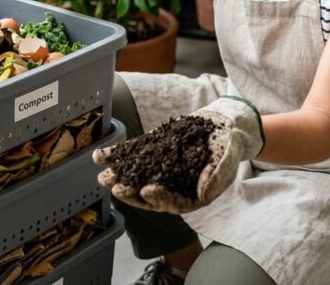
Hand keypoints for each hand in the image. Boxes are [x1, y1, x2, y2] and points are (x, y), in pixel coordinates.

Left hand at [93, 97, 264, 214]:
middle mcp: (172, 187)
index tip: (147, 191)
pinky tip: (101, 154)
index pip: (173, 203)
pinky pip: (133, 157)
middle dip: (131, 193)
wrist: (223, 127)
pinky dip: (117, 156)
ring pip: (136, 178)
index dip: (159, 198)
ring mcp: (160, 171)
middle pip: (148, 196)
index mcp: (190, 196)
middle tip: (116, 187)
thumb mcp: (228, 159)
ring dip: (119, 177)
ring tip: (103, 175)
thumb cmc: (228, 145)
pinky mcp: (153, 155)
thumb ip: (216, 177)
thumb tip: (203, 195)